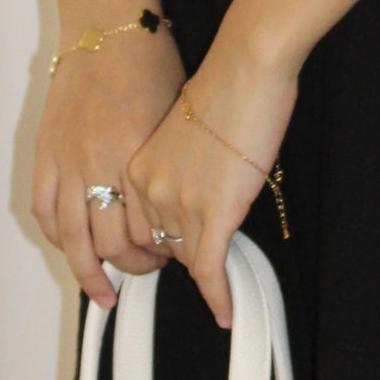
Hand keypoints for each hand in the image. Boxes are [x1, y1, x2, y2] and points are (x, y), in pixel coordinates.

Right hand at [32, 20, 185, 308]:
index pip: (144, 231)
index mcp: (134, 157)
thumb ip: (166, 169)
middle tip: (148, 270)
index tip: (175, 258)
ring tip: (104, 290)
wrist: (109, 26)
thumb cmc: (151, 65)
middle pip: (108, 243)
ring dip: (89, 271)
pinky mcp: (44, 151)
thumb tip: (178, 213)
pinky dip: (56, 237)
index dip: (162, 254)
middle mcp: (96, 164)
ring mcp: (64, 160)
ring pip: (71, 239)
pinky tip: (71, 249)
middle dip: (132, 267)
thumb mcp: (171, 121)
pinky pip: (44, 210)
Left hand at [124, 27, 297, 327]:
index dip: (159, 243)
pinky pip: (208, 270)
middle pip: (161, 246)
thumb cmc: (223, 87)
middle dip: (181, 256)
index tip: (170, 253)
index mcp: (134, 167)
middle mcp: (148, 189)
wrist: (245, 68)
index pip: (139, 226)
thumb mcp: (181, 131)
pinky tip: (225, 311)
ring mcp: (179, 203)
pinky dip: (217, 295)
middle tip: (202, 262)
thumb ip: (176, 165)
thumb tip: (192, 186)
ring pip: (186, 258)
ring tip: (221, 283)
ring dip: (205, 268)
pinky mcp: (213, 213)